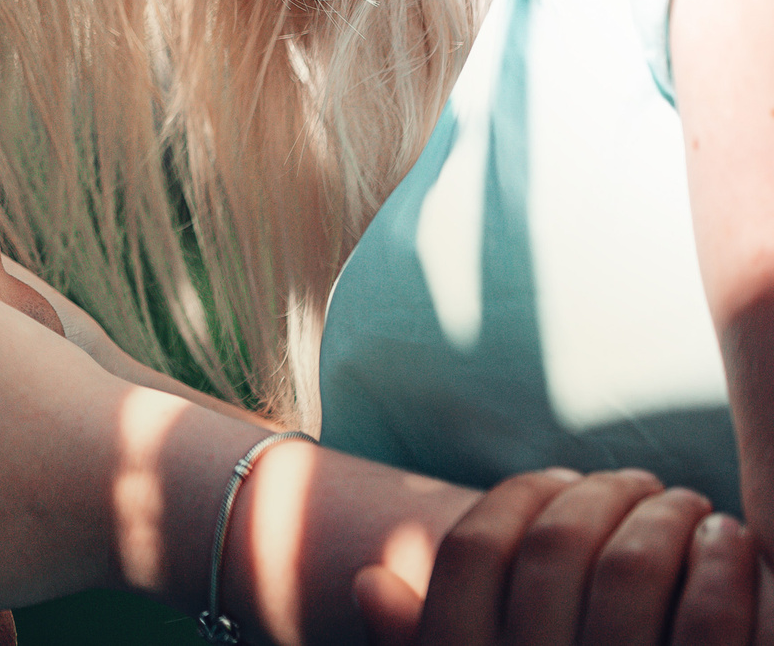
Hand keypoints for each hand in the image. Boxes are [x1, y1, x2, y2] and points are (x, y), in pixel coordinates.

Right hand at [351, 468, 765, 645]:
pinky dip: (722, 562)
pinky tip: (726, 539)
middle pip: (555, 546)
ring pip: (633, 567)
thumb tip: (370, 580)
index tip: (562, 478)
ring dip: (668, 515)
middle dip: (602, 493)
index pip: (472, 552)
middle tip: (639, 484)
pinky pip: (709, 618)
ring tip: (687, 506)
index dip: (517, 497)